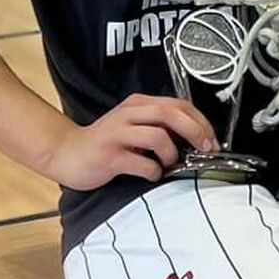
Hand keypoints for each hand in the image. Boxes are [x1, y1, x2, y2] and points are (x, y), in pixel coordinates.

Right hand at [45, 93, 217, 189]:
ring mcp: (118, 135)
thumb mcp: (132, 124)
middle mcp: (128, 114)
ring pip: (158, 136)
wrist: (66, 153)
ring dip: (172, 154)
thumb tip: (194, 137)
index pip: (178, 104)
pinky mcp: (109, 156)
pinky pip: (142, 164)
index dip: (200, 121)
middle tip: (204, 149)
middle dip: (195, 132)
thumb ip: (158, 125)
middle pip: (171, 114)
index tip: (212, 140)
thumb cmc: (105, 142)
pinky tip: (150, 175)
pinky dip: (153, 172)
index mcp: (138, 104)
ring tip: (168, 164)